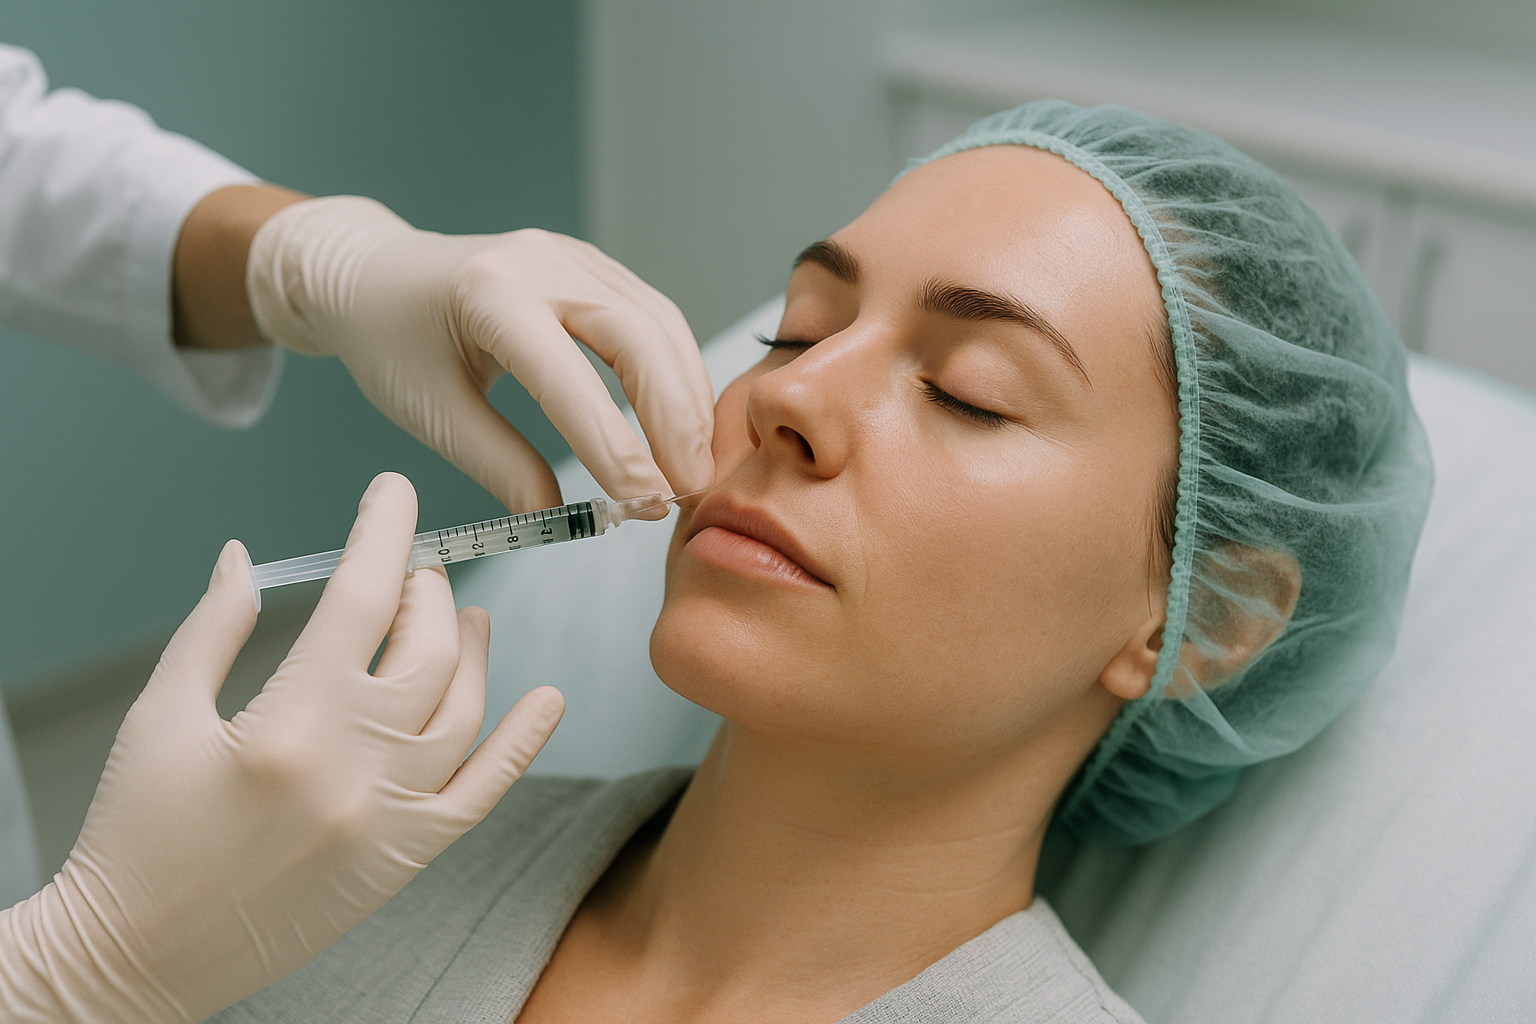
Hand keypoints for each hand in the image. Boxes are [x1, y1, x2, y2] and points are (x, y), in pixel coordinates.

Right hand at [0, 473, 563, 1022]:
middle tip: (417, 573)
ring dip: (472, 650)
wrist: (136, 959)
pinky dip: (521, 743)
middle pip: (425, 650)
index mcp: (287, 722)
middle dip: (426, 594)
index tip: (394, 493)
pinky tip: (548, 699)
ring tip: (466, 617)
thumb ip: (214, 627)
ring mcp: (387, 818)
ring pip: (462, 711)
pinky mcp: (403, 860)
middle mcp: (351, 767)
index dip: (384, 532)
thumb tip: (248, 555)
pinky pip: (483, 794)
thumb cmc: (135, 836)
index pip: (359, 599)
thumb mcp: (159, 716)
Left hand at [245, 196, 715, 511]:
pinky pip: (655, 317)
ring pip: (660, 324)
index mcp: (490, 295)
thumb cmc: (391, 341)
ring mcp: (574, 256)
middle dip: (674, 420)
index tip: (643, 504)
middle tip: (687, 489)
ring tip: (692, 465)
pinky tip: (682, 423)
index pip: (570, 379)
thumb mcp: (430, 412)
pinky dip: (677, 373)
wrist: (373, 272)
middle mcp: (542, 262)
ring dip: (687, 399)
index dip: (615, 446)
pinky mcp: (593, 266)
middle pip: (639, 338)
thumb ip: (499, 465)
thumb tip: (558, 516)